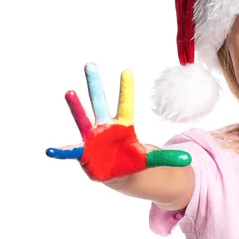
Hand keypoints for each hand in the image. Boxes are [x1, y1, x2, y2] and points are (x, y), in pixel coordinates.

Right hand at [46, 63, 190, 181]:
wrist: (117, 174)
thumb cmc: (132, 161)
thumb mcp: (150, 159)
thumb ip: (166, 157)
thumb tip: (188, 158)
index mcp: (123, 126)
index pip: (125, 104)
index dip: (126, 89)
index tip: (127, 71)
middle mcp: (105, 127)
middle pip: (100, 102)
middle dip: (95, 84)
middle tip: (90, 64)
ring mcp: (92, 138)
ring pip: (84, 119)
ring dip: (77, 107)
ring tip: (69, 92)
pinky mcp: (84, 153)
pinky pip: (71, 151)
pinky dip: (61, 152)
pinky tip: (51, 150)